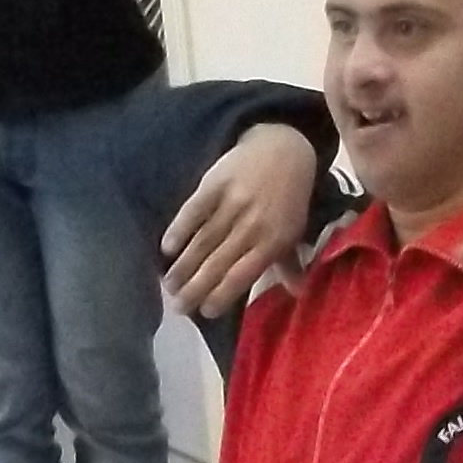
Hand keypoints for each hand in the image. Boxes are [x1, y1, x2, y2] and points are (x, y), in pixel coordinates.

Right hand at [163, 123, 321, 316]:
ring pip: (203, 241)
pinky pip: (194, 210)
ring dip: (184, 266)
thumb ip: (289, 263)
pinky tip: (166, 248)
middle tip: (178, 307)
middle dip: (196, 287)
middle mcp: (251, 225)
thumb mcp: (294, 231)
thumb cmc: (287, 198)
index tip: (205, 313)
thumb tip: (296, 293)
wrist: (281, 149)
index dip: (223, 294)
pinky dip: (179, 229)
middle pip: (218, 262)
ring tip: (168, 286)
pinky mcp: (215, 184)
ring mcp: (232, 203)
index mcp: (273, 241)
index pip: (243, 274)